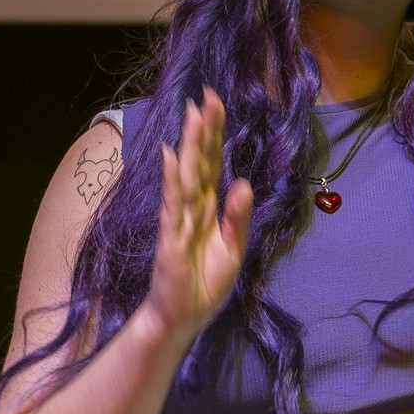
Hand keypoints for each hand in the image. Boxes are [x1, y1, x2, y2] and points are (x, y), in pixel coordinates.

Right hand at [141, 88, 253, 342]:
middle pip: (200, 162)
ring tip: (192, 115)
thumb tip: (244, 183)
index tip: (216, 102)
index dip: (215, 134)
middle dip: (204, 129)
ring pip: (187, 176)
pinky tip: (172, 157)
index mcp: (209, 208)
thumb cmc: (205, 283)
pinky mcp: (170, 238)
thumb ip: (237, 217)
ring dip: (190, 145)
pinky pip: (173, 205)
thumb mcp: (234, 249)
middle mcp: (193, 207)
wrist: (183, 317)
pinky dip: (173, 181)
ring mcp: (179, 220)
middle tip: (206, 95)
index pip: (213, 164)